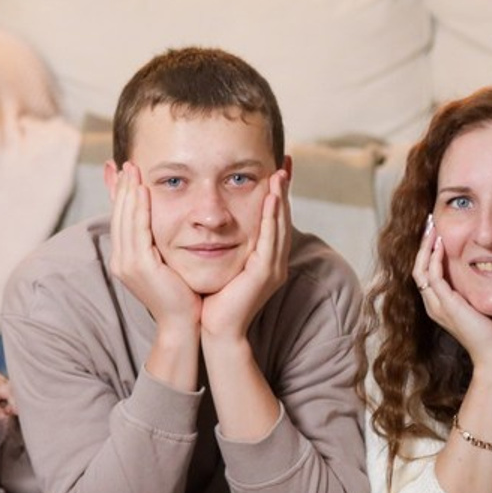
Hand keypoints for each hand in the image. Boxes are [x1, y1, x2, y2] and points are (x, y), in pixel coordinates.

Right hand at [107, 162, 200, 332]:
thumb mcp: (164, 262)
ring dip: (129, 192)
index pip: (120, 220)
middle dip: (123, 188)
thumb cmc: (180, 294)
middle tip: (129, 164)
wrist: (183, 324)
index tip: (127, 173)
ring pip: (125, 219)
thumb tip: (157, 223)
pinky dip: (139, 208)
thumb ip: (158, 241)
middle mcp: (120, 260)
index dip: (122, 195)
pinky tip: (143, 192)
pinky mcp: (140, 266)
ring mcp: (127, 264)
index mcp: (124, 259)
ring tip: (134, 171)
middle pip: (119, 215)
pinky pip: (138, 230)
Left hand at [201, 170, 291, 343]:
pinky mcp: (265, 274)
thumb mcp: (221, 262)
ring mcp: (273, 268)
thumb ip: (222, 242)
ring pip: (280, 226)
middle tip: (284, 163)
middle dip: (284, 190)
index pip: (273, 219)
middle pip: (282, 219)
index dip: (277, 195)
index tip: (276, 169)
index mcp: (265, 258)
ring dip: (281, 199)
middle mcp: (274, 261)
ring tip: (280, 174)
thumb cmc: (214, 297)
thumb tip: (207, 220)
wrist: (216, 329)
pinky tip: (271, 200)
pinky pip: (270, 241)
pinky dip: (271, 219)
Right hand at [414, 218, 491, 368]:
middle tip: (429, 224)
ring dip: (425, 247)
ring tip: (432, 228)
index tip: (436, 234)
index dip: (429, 252)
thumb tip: (487, 273)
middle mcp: (433, 304)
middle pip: (418, 267)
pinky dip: (434, 258)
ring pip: (420, 268)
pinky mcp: (445, 304)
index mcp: (439, 305)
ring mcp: (436, 304)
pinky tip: (440, 244)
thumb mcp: (481, 306)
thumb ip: (475, 291)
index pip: (426, 273)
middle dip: (423, 244)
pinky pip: (432, 275)